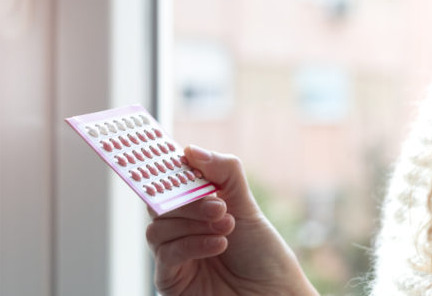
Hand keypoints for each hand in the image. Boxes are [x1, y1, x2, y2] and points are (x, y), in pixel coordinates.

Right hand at [146, 145, 318, 295]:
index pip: (171, 181)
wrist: (273, 295)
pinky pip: (165, 253)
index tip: (181, 160)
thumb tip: (190, 149)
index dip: (171, 168)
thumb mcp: (246, 204)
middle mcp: (182, 229)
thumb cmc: (262, 254)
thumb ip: (223, 171)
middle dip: (189, 200)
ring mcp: (174, 254)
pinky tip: (218, 244)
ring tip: (225, 226)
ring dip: (194, 222)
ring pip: (158, 226)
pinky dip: (191, 243)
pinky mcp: (170, 279)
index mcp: (195, 207)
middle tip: (219, 205)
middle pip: (160, 202)